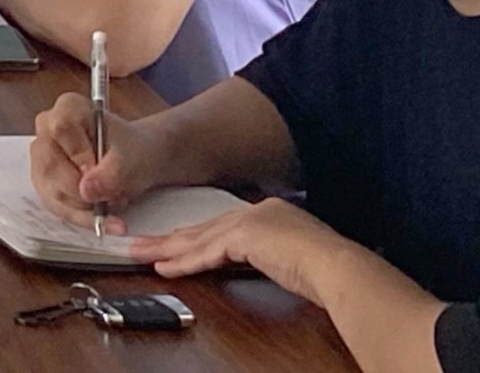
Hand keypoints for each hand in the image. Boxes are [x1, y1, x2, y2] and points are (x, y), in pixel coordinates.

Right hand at [30, 92, 155, 229]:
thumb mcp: (131, 159)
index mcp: (68, 108)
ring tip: (115, 201)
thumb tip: (85, 191)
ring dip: (86, 207)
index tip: (97, 170)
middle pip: (50, 164)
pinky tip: (105, 220)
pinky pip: (56, 207)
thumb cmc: (132, 151)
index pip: (61, 128)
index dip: (78, 154)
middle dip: (84, 191)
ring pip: (51, 190)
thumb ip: (111, 173)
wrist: (135, 162)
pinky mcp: (45, 183)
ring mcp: (42, 158)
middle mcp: (46, 130)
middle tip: (115, 196)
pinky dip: (83, 218)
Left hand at [132, 196, 355, 298]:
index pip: (224, 226)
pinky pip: (206, 253)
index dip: (198, 236)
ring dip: (167, 248)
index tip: (177, 242)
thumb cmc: (328, 269)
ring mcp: (249, 221)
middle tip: (145, 243)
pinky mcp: (244, 236)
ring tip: (141, 253)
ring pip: (198, 238)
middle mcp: (256, 211)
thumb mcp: (296, 257)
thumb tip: (272, 261)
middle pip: (205, 228)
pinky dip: (184, 262)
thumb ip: (276, 253)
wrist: (338, 266)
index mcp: (270, 213)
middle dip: (173, 238)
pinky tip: (164, 267)